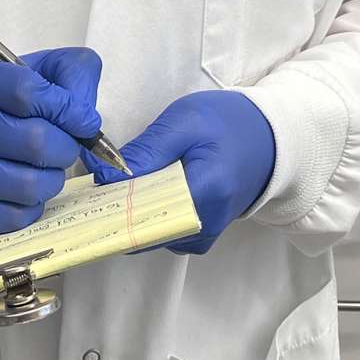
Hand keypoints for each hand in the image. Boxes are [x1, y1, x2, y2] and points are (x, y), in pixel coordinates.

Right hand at [0, 47, 103, 235]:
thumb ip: (73, 74)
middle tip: (64, 148)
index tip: (84, 121)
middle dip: (65, 149)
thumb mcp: (38, 71)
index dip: (68, 109)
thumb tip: (87, 118)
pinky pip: (12, 217)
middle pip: (35, 142)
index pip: (29, 92)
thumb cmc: (6, 105)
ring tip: (45, 170)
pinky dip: (31, 207)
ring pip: (28, 186)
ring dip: (51, 181)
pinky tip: (25, 192)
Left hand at [93, 91, 275, 252]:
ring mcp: (202, 237)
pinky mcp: (198, 237)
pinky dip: (143, 215)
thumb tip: (105, 177)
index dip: (112, 202)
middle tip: (101, 180)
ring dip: (128, 211)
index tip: (93, 184)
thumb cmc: (227, 124)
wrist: (266, 140)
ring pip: (148, 235)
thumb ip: (146, 151)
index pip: (145, 213)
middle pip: (143, 229)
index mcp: (205, 192)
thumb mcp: (185, 122)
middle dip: (116, 207)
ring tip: (122, 181)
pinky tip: (141, 192)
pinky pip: (159, 234)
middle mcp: (204, 226)